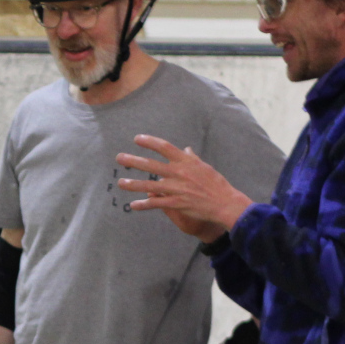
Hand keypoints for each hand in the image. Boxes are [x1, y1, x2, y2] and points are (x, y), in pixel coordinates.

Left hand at [118, 135, 252, 240]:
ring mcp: (177, 188)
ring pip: (149, 185)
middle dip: (133, 161)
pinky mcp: (176, 203)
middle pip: (151, 165)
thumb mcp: (205, 167)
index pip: (165, 147)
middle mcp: (179, 173)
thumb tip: (186, 149)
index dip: (150, 142)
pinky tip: (133, 205)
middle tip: (119, 158)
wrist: (225, 203)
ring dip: (133, 184)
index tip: (137, 138)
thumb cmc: (216, 184)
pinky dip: (144, 204)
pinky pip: (156, 203)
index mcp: (186, 161)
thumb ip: (192, 158)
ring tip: (120, 182)